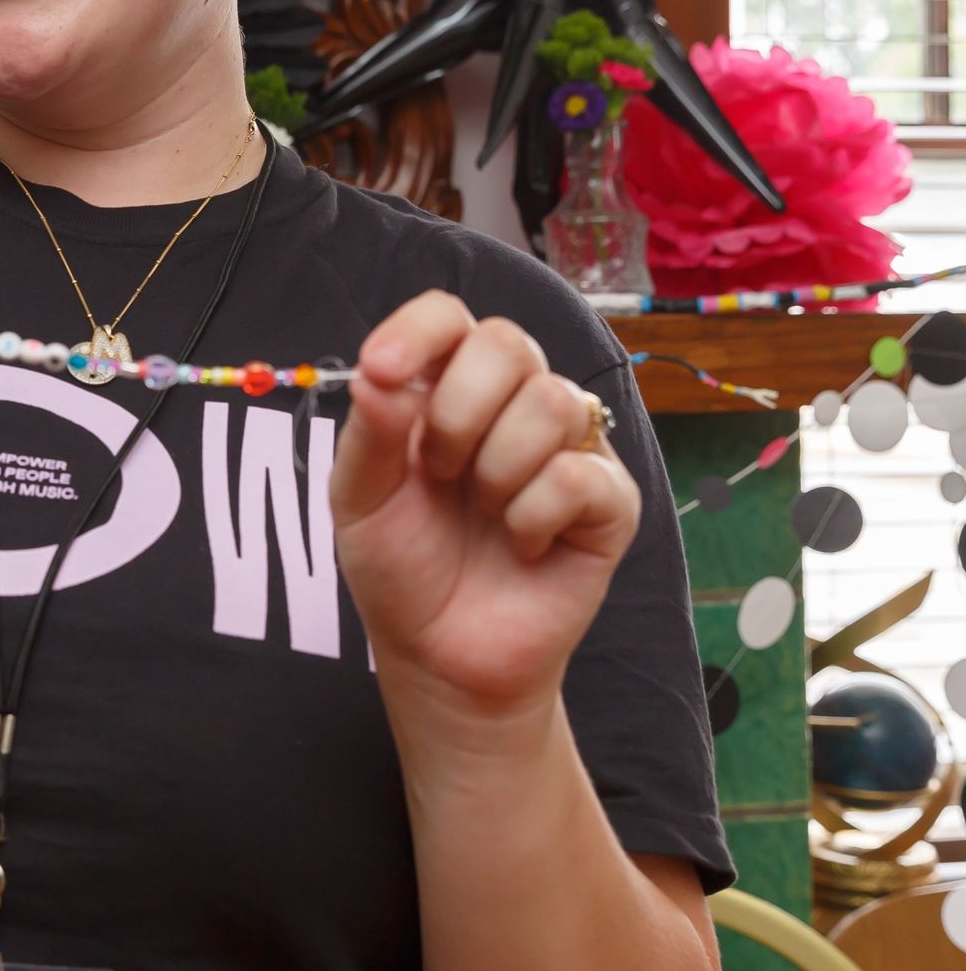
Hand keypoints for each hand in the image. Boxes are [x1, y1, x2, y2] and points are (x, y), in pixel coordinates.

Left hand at [329, 291, 640, 715]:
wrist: (441, 654)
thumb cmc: (403, 565)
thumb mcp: (360, 498)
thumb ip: (370, 433)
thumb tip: (377, 375)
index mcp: (447, 387)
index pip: (447, 316)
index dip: (417, 330)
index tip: (380, 370)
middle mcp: (513, 401)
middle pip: (507, 342)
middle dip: (458, 411)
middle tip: (439, 472)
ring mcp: (570, 446)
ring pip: (551, 402)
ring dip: (496, 470)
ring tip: (484, 513)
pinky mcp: (610, 501)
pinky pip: (579, 474)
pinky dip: (534, 516)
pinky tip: (523, 545)